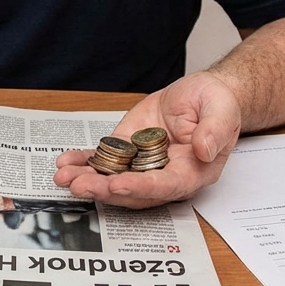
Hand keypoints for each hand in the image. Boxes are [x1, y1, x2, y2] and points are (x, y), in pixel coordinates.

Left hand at [53, 72, 241, 208]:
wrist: (202, 94)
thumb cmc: (217, 103)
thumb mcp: (221, 109)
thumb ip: (214, 130)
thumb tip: (203, 150)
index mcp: (193, 172)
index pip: (165, 186)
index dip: (140, 187)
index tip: (117, 185)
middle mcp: (166, 175)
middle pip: (133, 191)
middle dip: (104, 189)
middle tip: (79, 184)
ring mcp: (144, 165)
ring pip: (114, 179)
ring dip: (88, 180)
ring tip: (63, 177)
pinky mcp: (128, 151)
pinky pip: (105, 161)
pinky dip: (84, 163)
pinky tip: (65, 163)